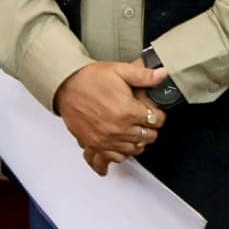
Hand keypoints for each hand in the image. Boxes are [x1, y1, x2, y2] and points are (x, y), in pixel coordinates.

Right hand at [54, 59, 170, 176]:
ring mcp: (106, 139)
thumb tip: (163, 75)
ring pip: (133, 150)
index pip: (156, 120)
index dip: (158, 115)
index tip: (154, 112)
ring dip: (137, 142)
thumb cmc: (89, 78)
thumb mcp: (119, 70)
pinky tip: (120, 146)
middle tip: (145, 122)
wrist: (65, 85)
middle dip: (150, 128)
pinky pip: (113, 158)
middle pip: (147, 137)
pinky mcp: (94, 144)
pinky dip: (119, 154)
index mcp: (128, 111)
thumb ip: (143, 75)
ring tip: (134, 132)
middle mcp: (118, 129)